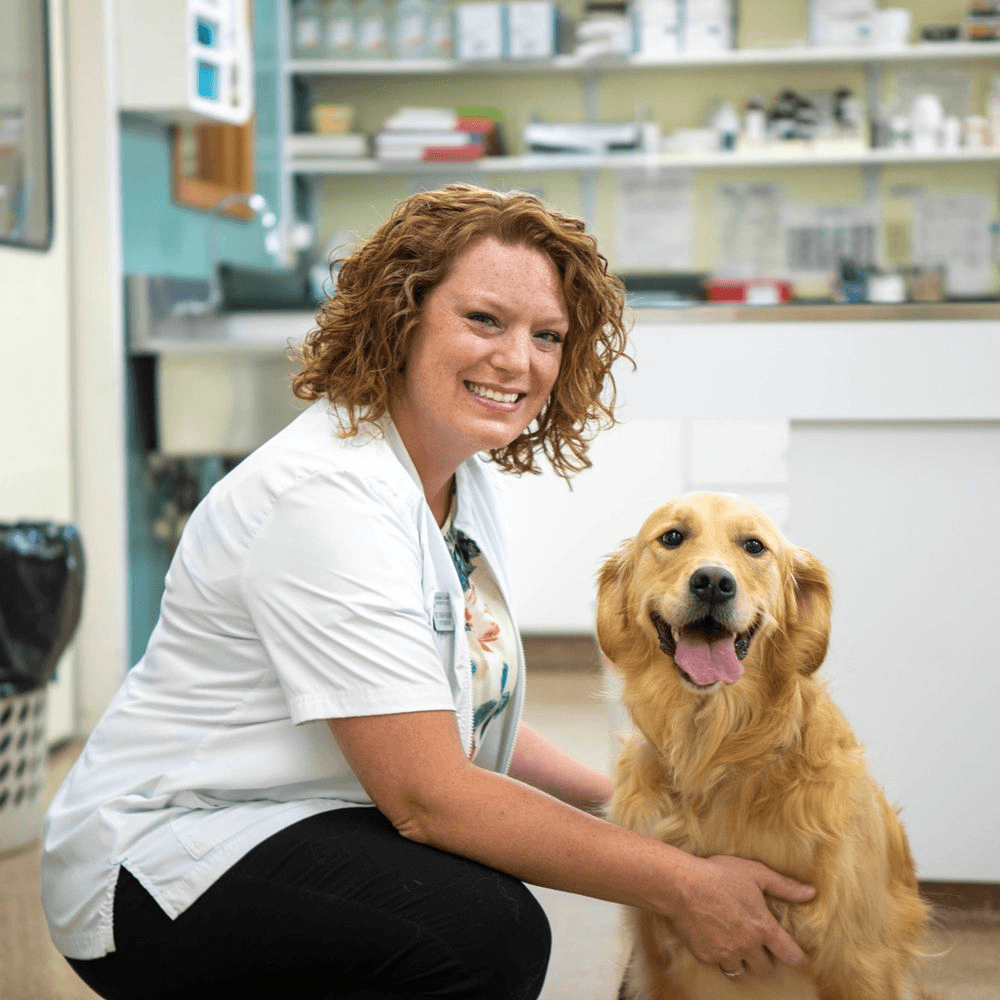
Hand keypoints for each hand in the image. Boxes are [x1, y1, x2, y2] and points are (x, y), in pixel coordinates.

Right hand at [667, 855, 815, 977]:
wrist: (681, 885)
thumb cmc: (719, 875)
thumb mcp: (755, 873)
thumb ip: (784, 886)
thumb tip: (811, 892)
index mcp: (762, 927)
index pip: (790, 954)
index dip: (797, 958)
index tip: (798, 957)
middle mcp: (746, 945)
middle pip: (765, 968)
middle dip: (765, 960)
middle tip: (759, 946)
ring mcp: (725, 953)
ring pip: (741, 970)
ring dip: (742, 961)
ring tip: (736, 946)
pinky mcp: (705, 956)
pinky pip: (718, 964)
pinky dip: (719, 955)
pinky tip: (715, 939)